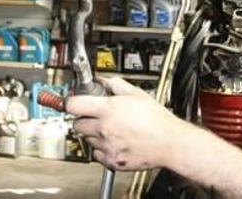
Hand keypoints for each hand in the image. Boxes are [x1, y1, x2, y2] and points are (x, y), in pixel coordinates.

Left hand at [65, 77, 184, 170]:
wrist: (170, 143)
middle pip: (77, 124)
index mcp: (108, 109)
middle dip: (84, 119)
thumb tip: (102, 80)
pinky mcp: (112, 161)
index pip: (74, 105)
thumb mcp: (136, 93)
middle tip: (95, 116)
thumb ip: (115, 84)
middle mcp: (104, 128)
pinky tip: (115, 142)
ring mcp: (107, 146)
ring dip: (94, 134)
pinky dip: (102, 149)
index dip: (71, 102)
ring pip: (87, 139)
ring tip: (112, 129)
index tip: (72, 102)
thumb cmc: (157, 120)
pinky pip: (97, 154)